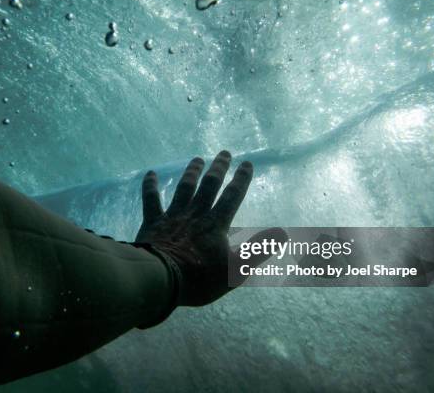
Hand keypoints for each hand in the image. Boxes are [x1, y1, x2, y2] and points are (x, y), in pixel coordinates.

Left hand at [135, 151, 252, 305]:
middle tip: (224, 153)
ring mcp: (173, 216)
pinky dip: (150, 186)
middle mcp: (195, 214)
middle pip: (209, 186)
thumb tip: (282, 234)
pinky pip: (151, 200)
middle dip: (218, 169)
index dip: (241, 179)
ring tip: (197, 159)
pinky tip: (151, 173)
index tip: (247, 163)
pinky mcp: (153, 223)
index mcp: (216, 224)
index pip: (232, 196)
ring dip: (191, 173)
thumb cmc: (200, 278)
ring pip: (184, 189)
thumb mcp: (236, 270)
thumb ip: (258, 250)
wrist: (161, 279)